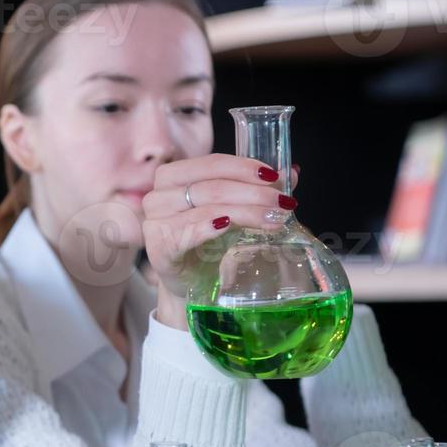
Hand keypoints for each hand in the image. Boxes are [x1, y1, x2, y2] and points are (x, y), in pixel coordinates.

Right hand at [140, 156, 299, 326]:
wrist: (190, 282)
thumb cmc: (208, 242)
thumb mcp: (234, 211)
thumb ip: (257, 190)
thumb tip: (291, 172)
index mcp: (172, 176)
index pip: (211, 164)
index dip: (244, 167)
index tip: (276, 177)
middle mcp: (158, 195)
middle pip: (211, 186)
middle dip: (252, 193)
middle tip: (283, 203)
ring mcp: (154, 222)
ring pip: (206, 208)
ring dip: (245, 212)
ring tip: (273, 220)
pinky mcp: (158, 248)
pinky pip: (186, 233)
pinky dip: (209, 227)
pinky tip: (229, 225)